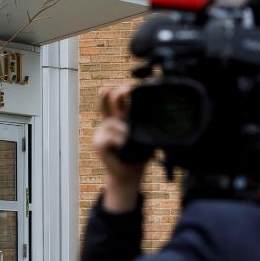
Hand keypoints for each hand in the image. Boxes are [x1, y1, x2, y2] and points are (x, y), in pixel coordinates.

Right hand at [94, 86, 145, 211]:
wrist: (128, 173)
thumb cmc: (138, 154)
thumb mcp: (146, 137)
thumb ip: (148, 127)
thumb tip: (161, 118)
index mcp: (122, 117)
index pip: (119, 99)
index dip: (122, 91)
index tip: (130, 88)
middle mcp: (111, 120)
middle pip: (109, 99)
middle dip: (116, 93)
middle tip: (126, 91)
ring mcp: (103, 130)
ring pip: (112, 122)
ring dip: (124, 131)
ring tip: (128, 140)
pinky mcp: (98, 142)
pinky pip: (110, 137)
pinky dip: (118, 143)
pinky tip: (122, 147)